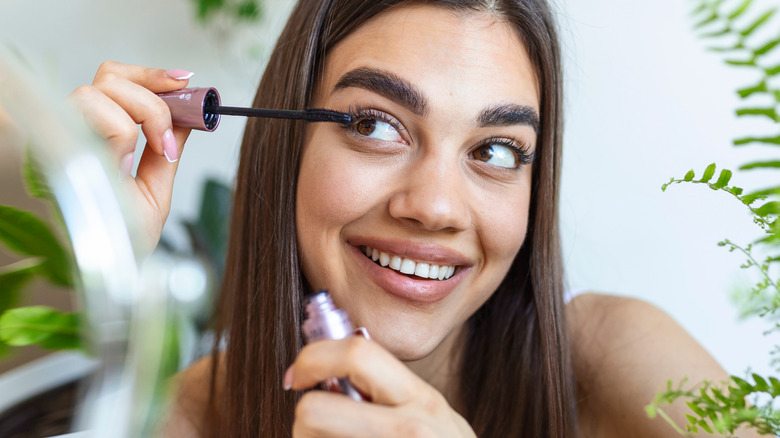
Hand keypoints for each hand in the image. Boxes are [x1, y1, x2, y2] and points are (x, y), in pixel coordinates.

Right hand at [68, 61, 193, 253]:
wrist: (113, 274)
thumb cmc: (126, 239)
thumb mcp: (156, 189)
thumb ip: (168, 149)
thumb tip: (188, 114)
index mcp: (102, 137)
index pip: (115, 80)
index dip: (149, 75)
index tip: (184, 82)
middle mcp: (80, 134)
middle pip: (108, 78)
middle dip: (151, 99)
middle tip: (168, 137)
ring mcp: (68, 143)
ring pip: (95, 93)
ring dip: (138, 117)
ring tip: (153, 152)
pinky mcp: (59, 155)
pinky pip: (90, 122)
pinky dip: (120, 134)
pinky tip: (129, 163)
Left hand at [285, 337, 476, 437]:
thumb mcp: (434, 417)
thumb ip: (393, 393)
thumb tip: (331, 372)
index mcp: (421, 399)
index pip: (357, 354)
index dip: (315, 357)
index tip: (300, 375)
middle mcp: (408, 429)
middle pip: (314, 411)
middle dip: (301, 416)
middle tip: (310, 424)